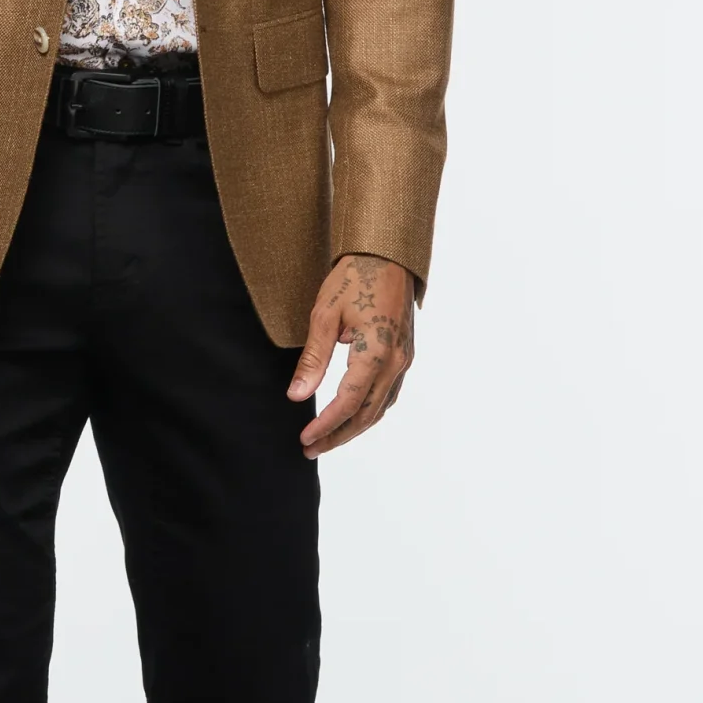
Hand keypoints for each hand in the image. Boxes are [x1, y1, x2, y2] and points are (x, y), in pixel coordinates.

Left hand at [287, 253, 413, 456]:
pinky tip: (353, 415)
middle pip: (366, 414)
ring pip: (380, 407)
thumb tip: (297, 396)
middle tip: (310, 449)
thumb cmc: (354, 277)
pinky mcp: (405, 354)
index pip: (348, 402)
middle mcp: (395, 361)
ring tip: (327, 439)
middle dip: (338, 435)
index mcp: (375, 352)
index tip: (304, 439)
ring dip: (354, 427)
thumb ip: (313, 359)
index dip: (325, 426)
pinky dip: (369, 411)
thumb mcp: (324, 315)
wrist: (387, 253)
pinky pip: (389, 393)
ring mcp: (404, 359)